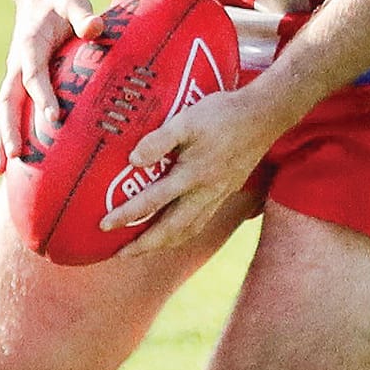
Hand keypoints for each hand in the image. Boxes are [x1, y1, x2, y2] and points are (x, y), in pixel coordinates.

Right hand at [0, 0, 102, 174]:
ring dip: (1, 138)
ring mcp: (15, 76)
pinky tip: (6, 163)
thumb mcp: (74, 1)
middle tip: (16, 154)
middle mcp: (16, 64)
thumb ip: (84, 15)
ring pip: (4, 111)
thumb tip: (96, 29)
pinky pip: (9, 112)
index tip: (54, 117)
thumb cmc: (62, 2)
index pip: (34, 74)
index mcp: (29, 45)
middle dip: (10, 127)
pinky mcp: (19, 84)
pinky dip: (5, 136)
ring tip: (0, 170)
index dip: (43, 95)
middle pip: (8, 99)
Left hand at [99, 84, 281, 260]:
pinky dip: (183, 233)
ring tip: (144, 249)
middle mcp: (204, 192)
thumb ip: (159, 140)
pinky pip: (201, 222)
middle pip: (170, 230)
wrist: (264, 115)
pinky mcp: (226, 192)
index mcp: (192, 176)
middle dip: (144, 246)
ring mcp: (217, 195)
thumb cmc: (223, 114)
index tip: (104, 225)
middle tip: (119, 255)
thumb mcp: (187, 120)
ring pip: (188, 231)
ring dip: (164, 244)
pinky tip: (176, 232)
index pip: (152, 202)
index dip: (126, 216)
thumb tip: (133, 160)